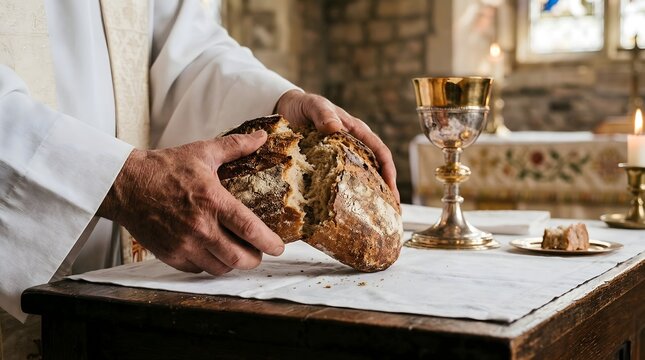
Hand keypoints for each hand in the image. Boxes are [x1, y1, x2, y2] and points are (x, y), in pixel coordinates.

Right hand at [97, 130, 283, 274]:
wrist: (125, 184)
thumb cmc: (163, 168)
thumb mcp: (202, 152)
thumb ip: (235, 147)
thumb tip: (261, 136)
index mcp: (212, 201)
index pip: (250, 229)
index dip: (269, 243)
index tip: (278, 247)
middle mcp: (200, 227)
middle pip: (239, 258)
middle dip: (255, 258)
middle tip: (259, 252)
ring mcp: (184, 244)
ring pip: (220, 268)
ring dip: (233, 263)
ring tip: (237, 252)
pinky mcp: (170, 255)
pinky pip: (198, 269)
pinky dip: (210, 264)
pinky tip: (213, 253)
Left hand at [276, 90, 399, 201]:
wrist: (285, 109)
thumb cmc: (304, 106)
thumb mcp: (314, 106)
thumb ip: (324, 114)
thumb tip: (335, 127)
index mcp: (357, 132)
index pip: (379, 151)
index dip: (388, 170)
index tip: (391, 188)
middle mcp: (353, 147)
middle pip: (375, 171)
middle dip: (385, 191)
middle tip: (391, 213)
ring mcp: (340, 159)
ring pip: (360, 180)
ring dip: (368, 197)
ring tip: (374, 218)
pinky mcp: (326, 168)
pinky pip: (338, 184)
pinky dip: (344, 198)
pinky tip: (344, 213)